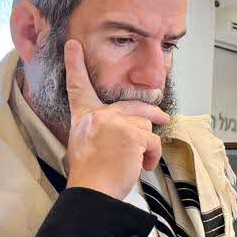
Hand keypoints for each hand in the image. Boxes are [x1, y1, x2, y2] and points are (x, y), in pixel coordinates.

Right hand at [63, 39, 167, 200]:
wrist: (92, 191)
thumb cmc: (91, 175)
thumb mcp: (87, 144)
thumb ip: (102, 128)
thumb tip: (127, 127)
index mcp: (84, 117)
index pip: (78, 87)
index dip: (75, 64)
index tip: (73, 45)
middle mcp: (99, 115)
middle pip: (133, 106)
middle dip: (151, 112)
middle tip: (163, 117)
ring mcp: (116, 122)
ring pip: (145, 125)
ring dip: (147, 145)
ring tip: (136, 162)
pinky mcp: (133, 134)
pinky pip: (153, 141)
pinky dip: (152, 156)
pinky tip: (142, 166)